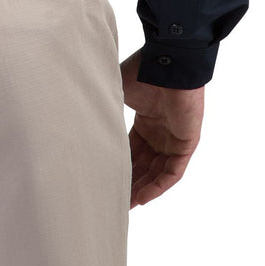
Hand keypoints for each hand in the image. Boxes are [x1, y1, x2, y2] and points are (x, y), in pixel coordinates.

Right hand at [120, 47, 203, 208]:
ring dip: (143, 188)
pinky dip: (158, 186)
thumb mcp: (117, 92)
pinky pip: (173, 172)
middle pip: (144, 164)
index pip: (132, 149)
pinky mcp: (187, 143)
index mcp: (145, 119)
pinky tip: (143, 197)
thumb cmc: (142, 71)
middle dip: (130, 182)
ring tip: (126, 204)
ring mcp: (174, 138)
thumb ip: (105, 107)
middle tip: (114, 198)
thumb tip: (77, 113)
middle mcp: (160, 131)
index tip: (105, 178)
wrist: (167, 61)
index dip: (121, 164)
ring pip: (158, 172)